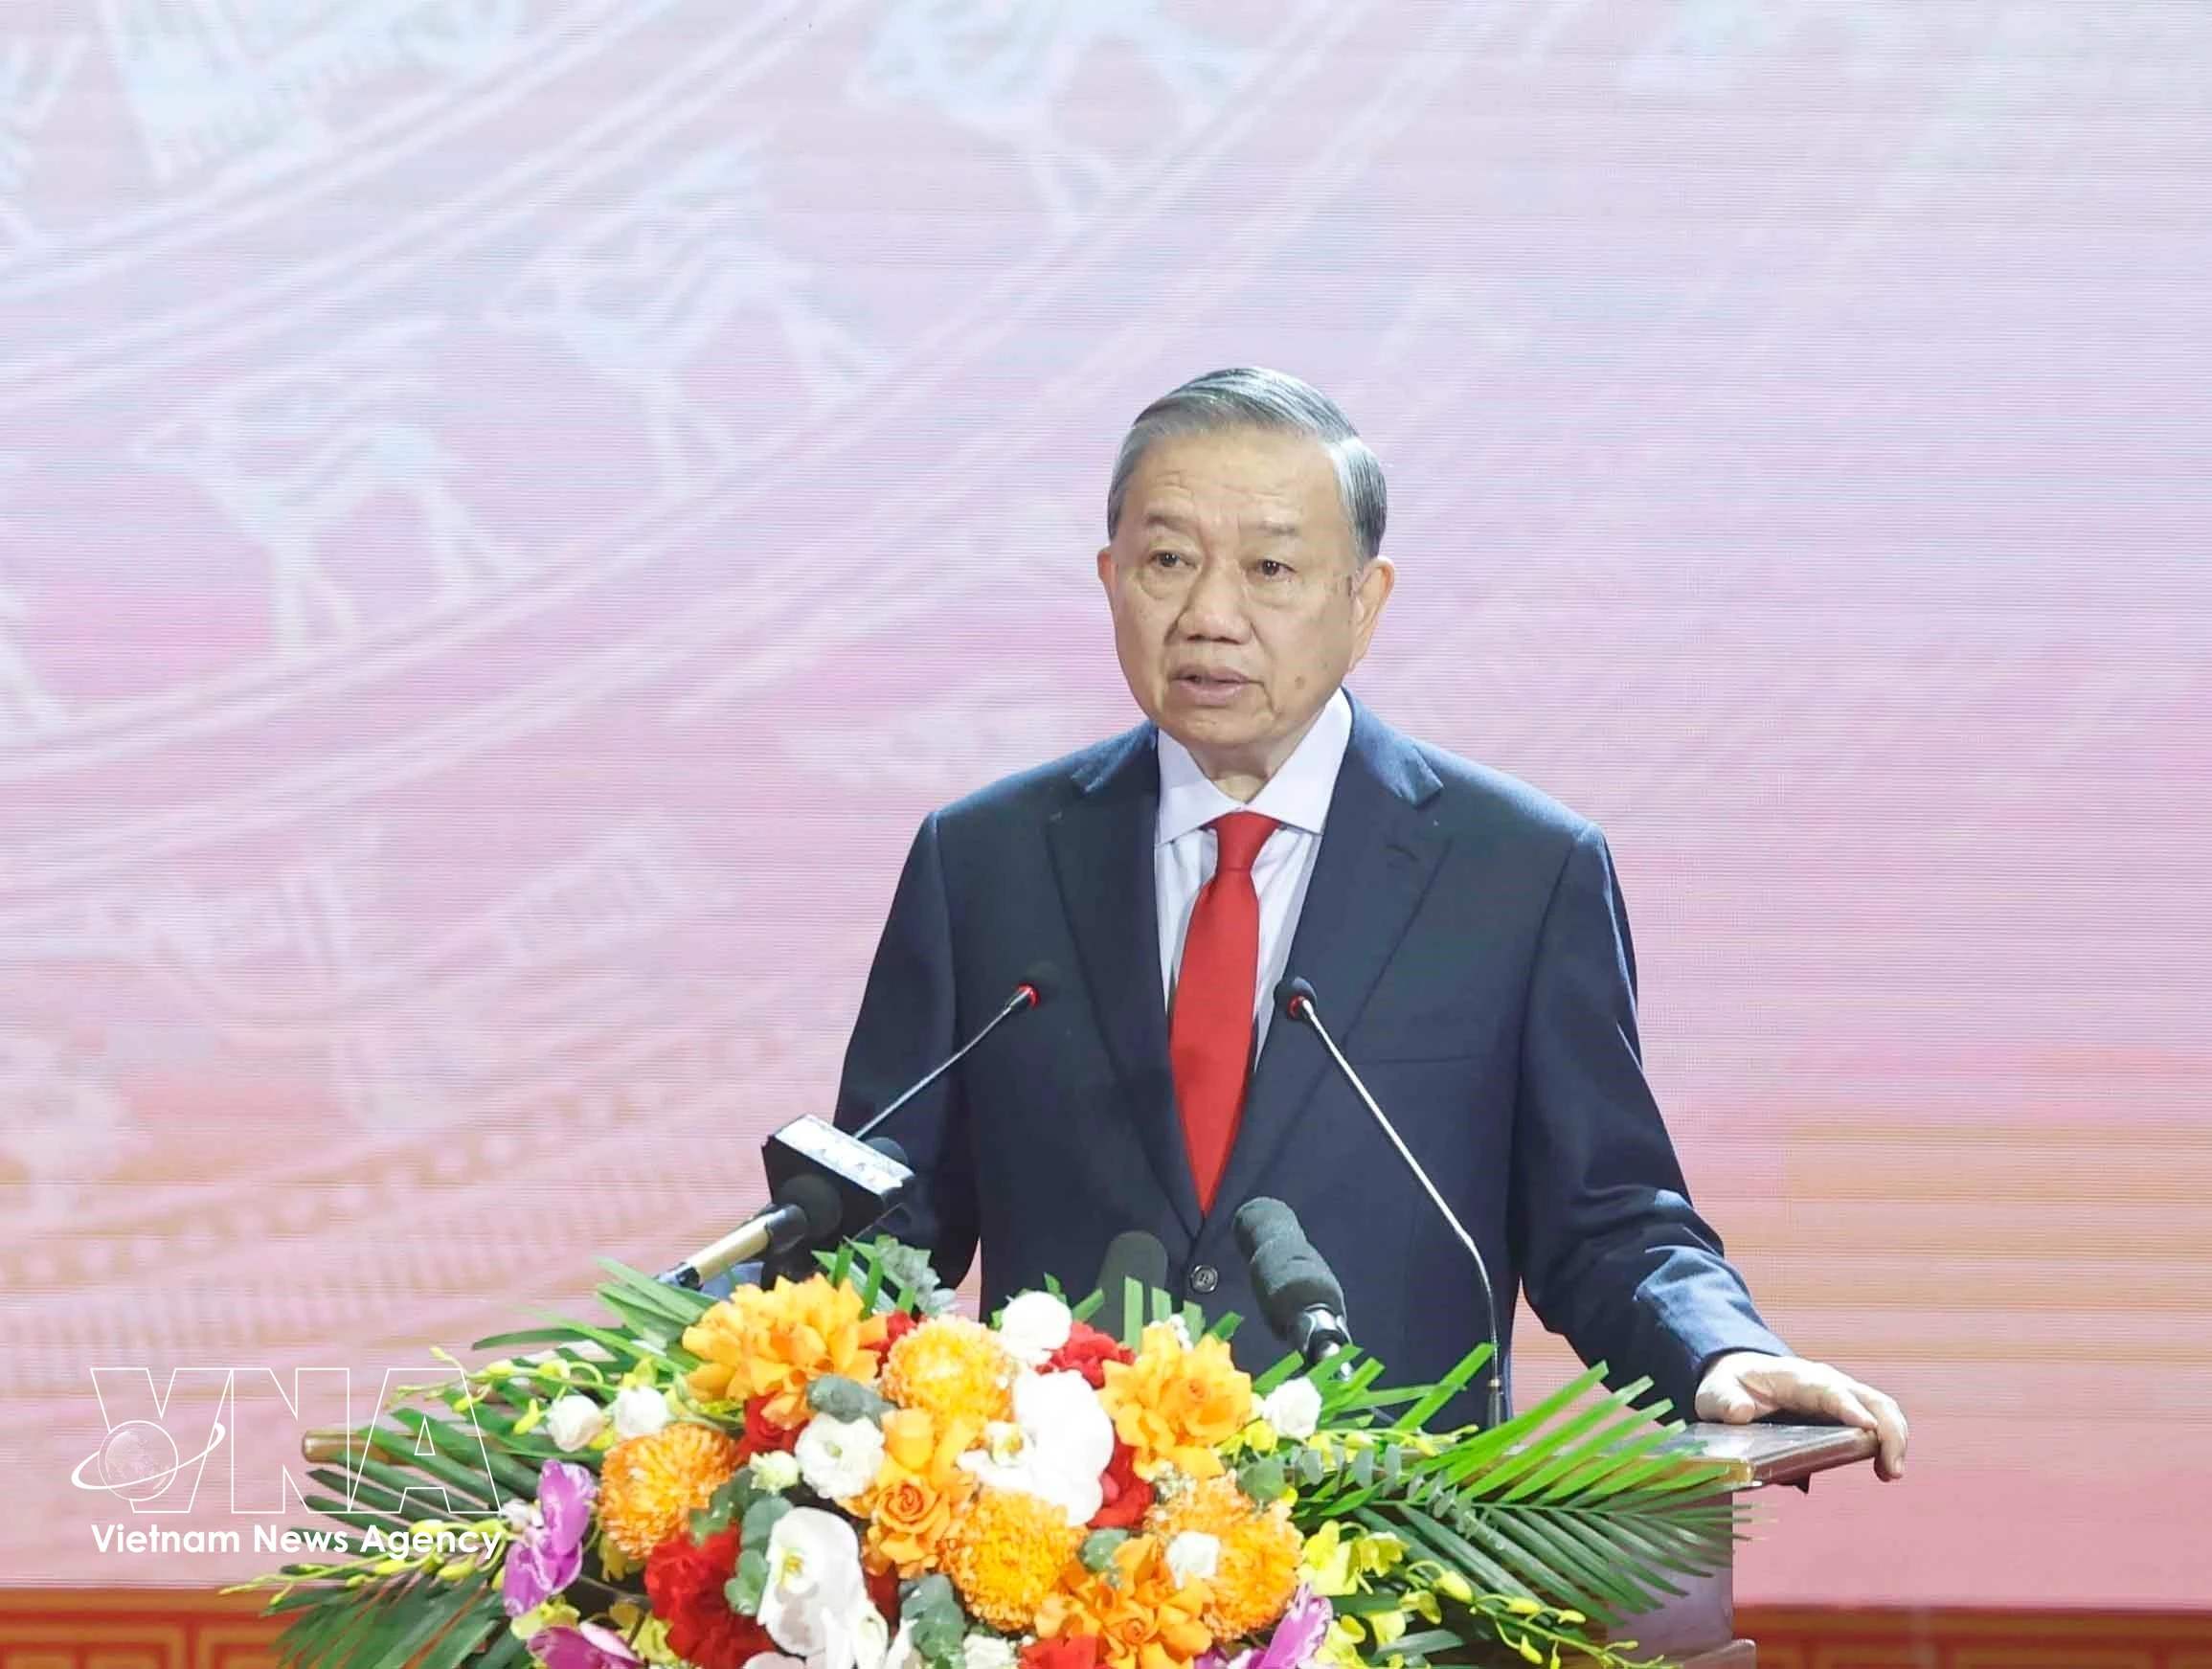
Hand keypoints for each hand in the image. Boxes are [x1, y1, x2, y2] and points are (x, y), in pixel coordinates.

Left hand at [1694, 1351, 1908, 1480]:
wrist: (1740, 1375)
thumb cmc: (1729, 1385)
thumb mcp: (1715, 1393)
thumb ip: (1724, 1401)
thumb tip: (1741, 1413)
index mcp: (1797, 1379)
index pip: (1830, 1391)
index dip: (1849, 1408)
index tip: (1866, 1429)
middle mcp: (1827, 1384)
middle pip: (1871, 1400)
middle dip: (1888, 1431)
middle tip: (1890, 1469)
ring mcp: (1841, 1396)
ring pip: (1882, 1410)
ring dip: (1894, 1440)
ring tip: (1890, 1474)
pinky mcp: (1846, 1413)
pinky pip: (1877, 1422)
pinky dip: (1888, 1444)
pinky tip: (1884, 1470)